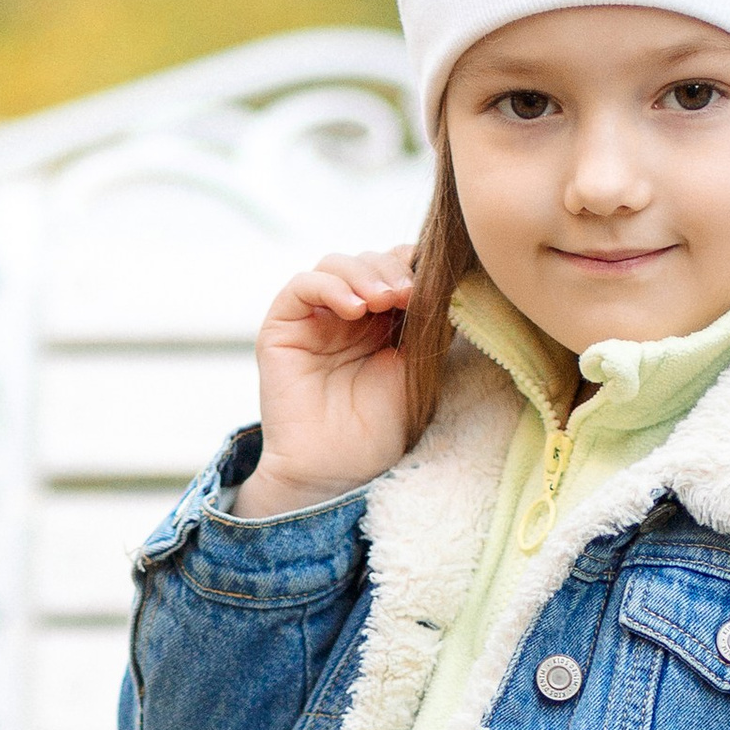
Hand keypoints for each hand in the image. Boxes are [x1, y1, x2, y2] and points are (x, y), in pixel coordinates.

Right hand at [247, 246, 419, 516]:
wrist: (338, 469)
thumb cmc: (379, 428)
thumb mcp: (417, 365)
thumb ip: (427, 320)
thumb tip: (447, 273)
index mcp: (380, 320)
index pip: (395, 268)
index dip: (412, 266)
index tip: (434, 285)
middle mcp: (346, 314)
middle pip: (367, 261)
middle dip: (391, 270)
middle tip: (409, 295)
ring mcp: (313, 318)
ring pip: (335, 264)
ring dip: (365, 274)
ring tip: (386, 300)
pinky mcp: (282, 327)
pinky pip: (302, 286)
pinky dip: (330, 286)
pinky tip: (356, 308)